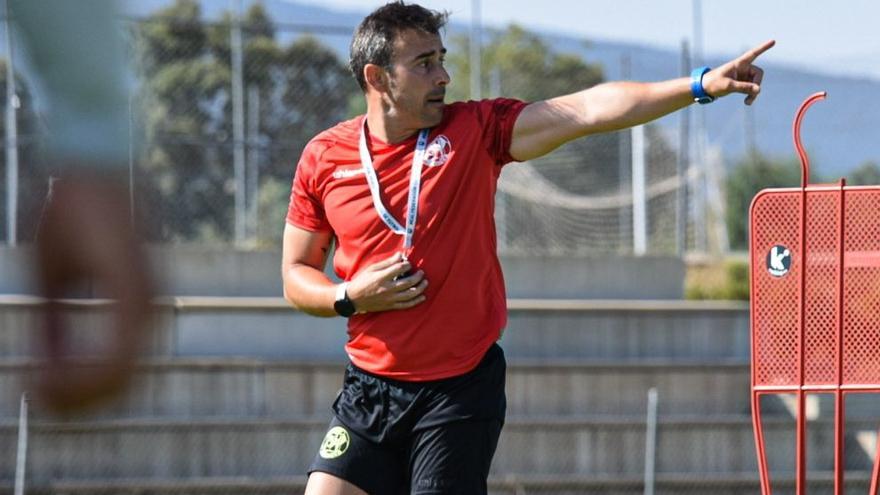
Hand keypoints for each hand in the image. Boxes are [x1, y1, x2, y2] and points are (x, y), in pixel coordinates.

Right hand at [33, 174, 153, 413]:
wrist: (85, 167)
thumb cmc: (71, 218)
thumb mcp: (52, 279)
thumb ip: (53, 326)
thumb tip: (45, 372)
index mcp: (135, 309)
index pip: (118, 374)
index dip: (79, 394)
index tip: (41, 393)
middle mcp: (149, 310)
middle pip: (122, 385)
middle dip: (78, 401)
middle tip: (38, 397)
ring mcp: (146, 301)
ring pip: (121, 378)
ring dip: (77, 394)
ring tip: (39, 391)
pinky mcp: (133, 290)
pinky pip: (117, 355)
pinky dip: (83, 377)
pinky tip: (47, 378)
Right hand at [346, 252, 427, 312]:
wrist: (353, 298)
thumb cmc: (362, 281)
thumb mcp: (372, 269)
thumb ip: (387, 263)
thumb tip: (400, 256)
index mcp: (381, 277)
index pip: (399, 269)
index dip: (407, 265)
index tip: (408, 264)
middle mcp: (387, 289)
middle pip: (408, 282)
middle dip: (418, 276)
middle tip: (422, 272)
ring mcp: (389, 299)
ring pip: (410, 294)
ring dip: (420, 288)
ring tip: (425, 282)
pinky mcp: (390, 306)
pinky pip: (406, 305)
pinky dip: (416, 301)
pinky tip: (422, 296)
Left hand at [702, 39, 774, 104]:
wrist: (703, 89)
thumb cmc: (713, 83)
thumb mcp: (728, 86)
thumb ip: (744, 87)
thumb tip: (759, 90)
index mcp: (739, 64)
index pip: (753, 54)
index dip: (763, 48)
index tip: (773, 41)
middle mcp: (743, 68)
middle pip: (758, 74)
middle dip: (757, 85)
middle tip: (752, 95)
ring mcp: (743, 76)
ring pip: (756, 83)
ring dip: (754, 93)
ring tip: (748, 102)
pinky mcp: (741, 83)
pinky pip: (751, 89)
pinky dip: (750, 95)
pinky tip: (747, 102)